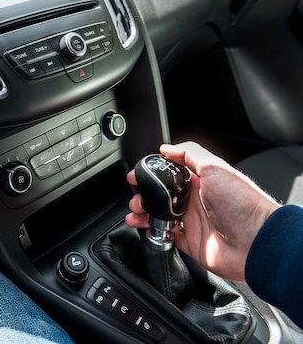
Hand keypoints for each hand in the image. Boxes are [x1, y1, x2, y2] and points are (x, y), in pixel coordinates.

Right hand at [125, 141, 280, 281]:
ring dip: (144, 214)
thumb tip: (166, 148)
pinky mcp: (191, 243)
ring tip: (134, 213)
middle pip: (162, 197)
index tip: (137, 175)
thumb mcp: (216, 168)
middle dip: (144, 196)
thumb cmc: (242, 204)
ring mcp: (193, 223)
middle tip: (135, 197)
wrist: (257, 243)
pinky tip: (145, 229)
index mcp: (202, 182)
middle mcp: (196, 201)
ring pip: (160, 216)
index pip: (171, 175)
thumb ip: (190, 154)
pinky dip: (152, 233)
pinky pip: (166, 237)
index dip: (152, 174)